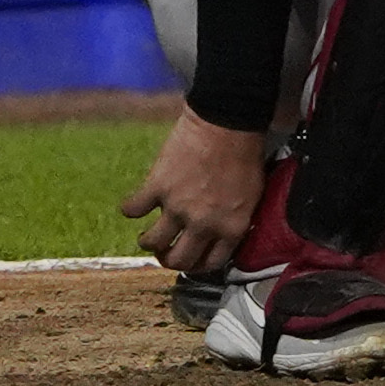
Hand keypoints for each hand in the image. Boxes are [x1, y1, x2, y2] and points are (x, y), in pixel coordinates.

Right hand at [120, 109, 267, 278]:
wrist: (228, 120)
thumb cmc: (245, 151)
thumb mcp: (254, 193)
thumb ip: (236, 218)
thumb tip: (224, 234)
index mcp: (232, 226)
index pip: (211, 263)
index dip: (198, 264)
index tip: (191, 259)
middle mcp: (204, 223)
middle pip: (178, 261)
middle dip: (169, 259)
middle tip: (165, 251)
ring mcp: (178, 207)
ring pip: (151, 243)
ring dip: (148, 240)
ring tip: (149, 233)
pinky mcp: (157, 188)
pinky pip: (133, 210)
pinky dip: (130, 208)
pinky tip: (135, 205)